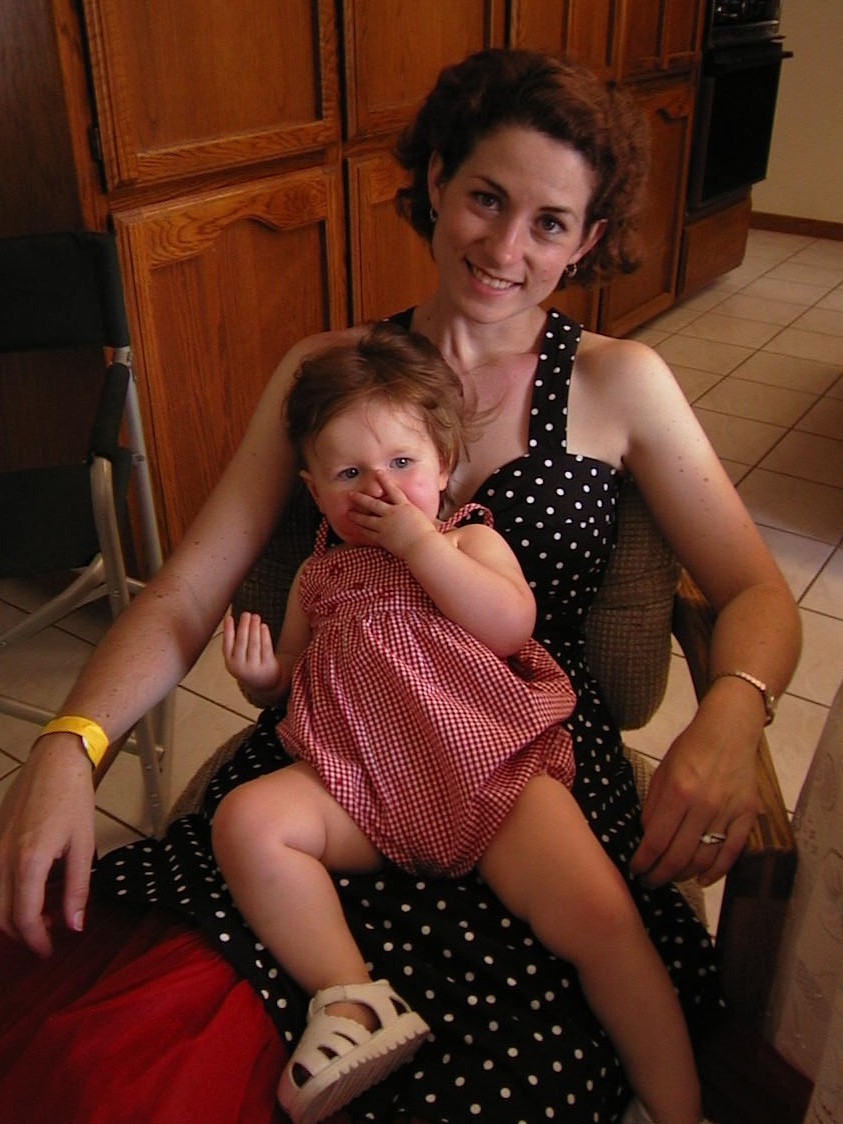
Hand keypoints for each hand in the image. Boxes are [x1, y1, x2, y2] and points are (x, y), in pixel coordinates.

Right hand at [0, 734, 95, 955]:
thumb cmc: (73, 800)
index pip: (23, 918)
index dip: (36, 940)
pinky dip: (7, 895)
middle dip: (23, 934)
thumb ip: (77, 890)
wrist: (54, 763)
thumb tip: (74, 927)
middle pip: (2, 916)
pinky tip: (30, 890)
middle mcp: (2, 858)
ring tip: (43, 915)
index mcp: (28, 862)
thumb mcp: (84, 846)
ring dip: (13, 916)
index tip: (49, 950)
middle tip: (47, 937)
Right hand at [222, 611, 280, 696]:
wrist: (264, 685)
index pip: (227, 644)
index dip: (228, 630)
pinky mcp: (268, 666)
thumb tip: (232, 619)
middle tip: (246, 613)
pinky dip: (264, 635)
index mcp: (230, 663)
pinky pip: (266, 647)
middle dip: (244, 626)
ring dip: (254, 628)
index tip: (229, 617)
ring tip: (255, 616)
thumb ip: (233, 644)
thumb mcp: (236, 659)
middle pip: (242, 642)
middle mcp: (241, 666)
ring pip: (254, 644)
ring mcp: (254, 667)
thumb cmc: (248, 665)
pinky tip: (264, 626)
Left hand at [349, 472, 435, 558]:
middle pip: (374, 503)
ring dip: (357, 514)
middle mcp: (393, 514)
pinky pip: (369, 532)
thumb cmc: (429, 536)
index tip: (377, 472)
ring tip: (348, 511)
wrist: (423, 546)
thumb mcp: (429, 522)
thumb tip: (433, 517)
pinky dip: (361, 529)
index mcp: (406, 507)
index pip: (393, 490)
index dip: (384, 480)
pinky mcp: (383, 537)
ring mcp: (386, 525)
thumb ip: (425, 518)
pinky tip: (354, 527)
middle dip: (362, 498)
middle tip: (352, 494)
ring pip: (368, 518)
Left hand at [630, 701, 758, 887]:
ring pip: (704, 859)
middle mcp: (703, 805)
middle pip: (679, 856)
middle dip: (660, 875)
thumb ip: (654, 806)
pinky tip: (702, 880)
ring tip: (670, 878)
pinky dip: (717, 872)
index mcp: (678, 792)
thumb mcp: (662, 771)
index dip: (643, 861)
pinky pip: (732, 853)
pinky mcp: (747, 816)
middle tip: (649, 882)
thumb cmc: (691, 748)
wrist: (729, 730)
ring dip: (684, 875)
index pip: (656, 840)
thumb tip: (647, 838)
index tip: (635, 870)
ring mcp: (728, 812)